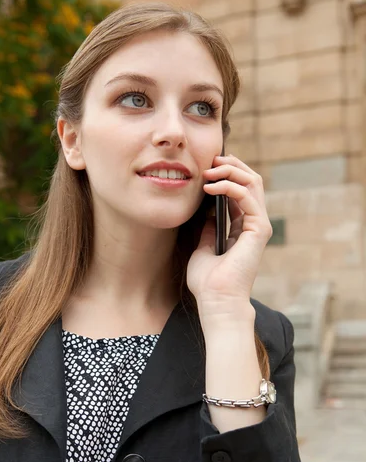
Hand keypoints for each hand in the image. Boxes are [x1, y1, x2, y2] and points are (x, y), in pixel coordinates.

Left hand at [187, 154, 271, 318]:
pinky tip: (211, 186)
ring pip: (253, 183)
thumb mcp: (202, 248)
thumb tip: (205, 212)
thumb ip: (208, 229)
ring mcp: (258, 226)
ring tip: (209, 170)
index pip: (240, 190)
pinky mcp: (258, 229)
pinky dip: (229, 186)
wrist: (215, 301)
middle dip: (230, 165)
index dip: (225, 174)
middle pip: (250, 181)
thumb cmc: (208, 282)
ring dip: (230, 170)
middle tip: (209, 161)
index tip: (204, 168)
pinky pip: (248, 196)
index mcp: (242, 228)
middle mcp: (253, 224)